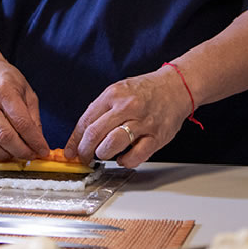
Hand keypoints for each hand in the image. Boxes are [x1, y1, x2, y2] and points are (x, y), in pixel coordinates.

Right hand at [0, 61, 48, 161]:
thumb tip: (38, 142)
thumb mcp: (26, 92)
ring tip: (13, 153)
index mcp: (4, 91)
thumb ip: (33, 117)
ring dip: (2, 155)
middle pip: (3, 135)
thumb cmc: (6, 81)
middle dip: (21, 151)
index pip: (21, 122)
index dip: (34, 141)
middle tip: (30, 154)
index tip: (42, 151)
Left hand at [64, 68, 191, 168]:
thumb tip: (81, 134)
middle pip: (95, 134)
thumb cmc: (146, 91)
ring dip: (103, 154)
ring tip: (104, 154)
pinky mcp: (156, 136)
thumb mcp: (119, 90)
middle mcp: (127, 107)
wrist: (177, 87)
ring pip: (112, 145)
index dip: (74, 141)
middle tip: (84, 158)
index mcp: (113, 94)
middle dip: (85, 151)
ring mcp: (142, 122)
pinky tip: (123, 157)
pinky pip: (135, 156)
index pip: (86, 121)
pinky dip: (125, 161)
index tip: (71, 152)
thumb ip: (101, 109)